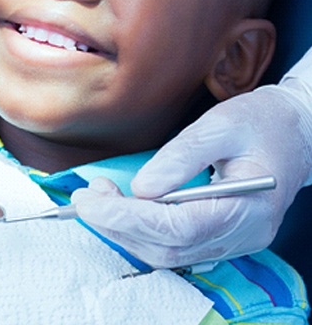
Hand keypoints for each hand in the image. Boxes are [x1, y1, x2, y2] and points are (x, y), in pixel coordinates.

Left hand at [72, 83, 311, 267]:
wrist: (294, 131)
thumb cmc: (261, 123)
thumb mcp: (221, 125)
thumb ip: (182, 157)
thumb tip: (141, 187)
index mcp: (248, 208)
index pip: (177, 229)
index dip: (128, 217)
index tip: (90, 199)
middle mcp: (242, 235)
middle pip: (168, 248)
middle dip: (118, 225)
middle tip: (86, 196)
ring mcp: (233, 240)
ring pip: (168, 254)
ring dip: (125, 230)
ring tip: (97, 198)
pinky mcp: (221, 235)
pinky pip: (175, 246)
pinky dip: (140, 232)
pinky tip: (120, 209)